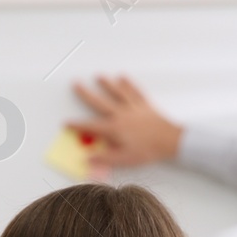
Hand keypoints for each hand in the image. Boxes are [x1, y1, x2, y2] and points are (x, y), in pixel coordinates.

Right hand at [68, 75, 182, 166]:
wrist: (170, 141)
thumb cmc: (148, 151)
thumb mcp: (124, 160)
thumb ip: (104, 159)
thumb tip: (87, 159)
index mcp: (113, 129)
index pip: (90, 126)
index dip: (77, 125)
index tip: (66, 123)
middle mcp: (120, 114)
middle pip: (99, 102)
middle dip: (86, 94)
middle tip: (76, 84)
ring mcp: (133, 107)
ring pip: (117, 92)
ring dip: (107, 83)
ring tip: (99, 76)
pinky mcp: (144, 105)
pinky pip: (134, 91)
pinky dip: (128, 84)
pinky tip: (123, 77)